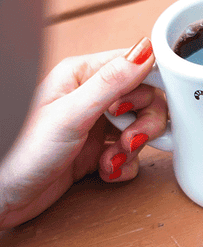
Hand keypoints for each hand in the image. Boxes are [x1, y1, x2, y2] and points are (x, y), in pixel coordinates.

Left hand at [0, 38, 166, 229]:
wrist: (6, 196)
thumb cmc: (24, 151)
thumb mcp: (72, 114)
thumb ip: (112, 82)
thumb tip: (144, 50)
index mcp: (82, 75)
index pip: (134, 67)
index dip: (146, 89)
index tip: (138, 110)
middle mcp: (91, 97)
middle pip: (145, 100)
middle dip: (144, 124)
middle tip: (130, 140)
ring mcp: (96, 125)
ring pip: (140, 128)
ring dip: (133, 148)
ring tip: (111, 160)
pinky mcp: (97, 151)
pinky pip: (130, 154)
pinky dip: (124, 166)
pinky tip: (105, 171)